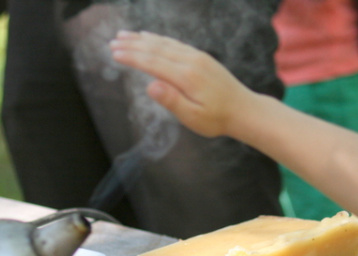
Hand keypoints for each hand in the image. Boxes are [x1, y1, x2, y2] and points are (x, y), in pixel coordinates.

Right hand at [109, 31, 248, 138]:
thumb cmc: (217, 119)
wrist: (244, 110)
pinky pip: (175, 44)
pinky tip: (150, 37)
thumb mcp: (193, 117)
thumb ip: (172, 101)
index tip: (114, 53)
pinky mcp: (201, 57)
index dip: (132, 57)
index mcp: (187, 76)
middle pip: (156, 49)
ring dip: (142, 39)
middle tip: (113, 42)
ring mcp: (197, 57)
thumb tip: (151, 86)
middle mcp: (191, 61)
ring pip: (165, 43)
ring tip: (125, 35)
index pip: (153, 63)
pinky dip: (159, 39)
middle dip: (133, 44)